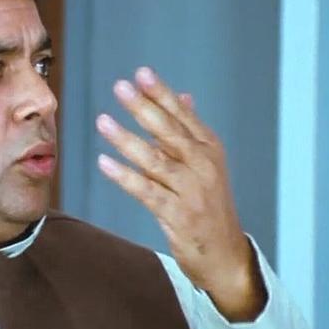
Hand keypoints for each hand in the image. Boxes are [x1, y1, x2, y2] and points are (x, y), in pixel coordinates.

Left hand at [95, 67, 264, 321]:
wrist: (226, 255)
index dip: (162, 94)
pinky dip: (125, 177)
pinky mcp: (178, 215)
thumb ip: (190, 131)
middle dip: (144, 108)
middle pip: (170, 132)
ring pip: (156, 160)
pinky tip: (104, 163)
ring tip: (103, 121)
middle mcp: (203, 166)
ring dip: (127, 139)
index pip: (183, 115)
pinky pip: (147, 192)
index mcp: (210, 149)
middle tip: (121, 87)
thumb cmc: (210, 206)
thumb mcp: (206, 165)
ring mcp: (192, 191)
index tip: (142, 73)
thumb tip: (182, 96)